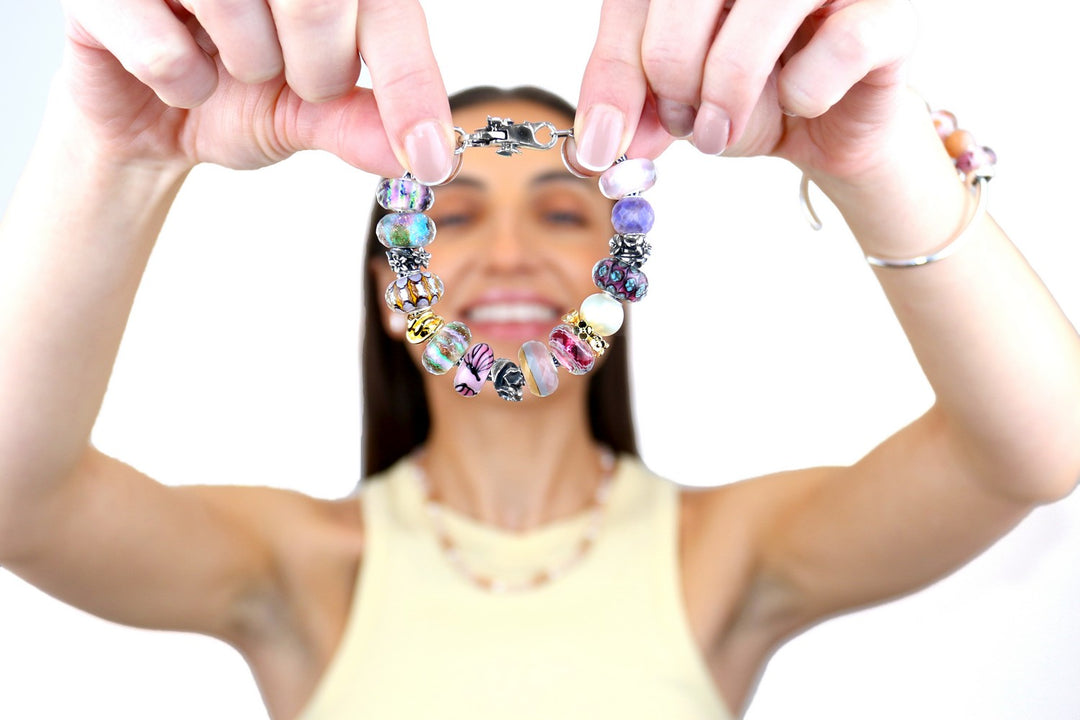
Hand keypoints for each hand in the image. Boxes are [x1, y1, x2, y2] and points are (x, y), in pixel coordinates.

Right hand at [55, 0, 454, 180]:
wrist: (150, 119)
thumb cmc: (236, 95)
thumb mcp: (311, 113)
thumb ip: (363, 122)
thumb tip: (426, 155)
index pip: (386, 5)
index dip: (411, 83)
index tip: (427, 156)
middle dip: (316, 71)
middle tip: (293, 81)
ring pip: (234, 9)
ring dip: (242, 70)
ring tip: (226, 68)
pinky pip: (162, 48)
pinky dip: (179, 83)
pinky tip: (175, 72)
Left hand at [573, 0, 917, 183]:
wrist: (826, 127)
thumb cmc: (749, 94)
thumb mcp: (672, 99)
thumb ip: (630, 101)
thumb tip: (597, 145)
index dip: (615, 68)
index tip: (603, 142)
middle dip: (671, 73)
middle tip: (683, 123)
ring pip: (766, 6)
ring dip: (729, 88)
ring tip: (722, 130)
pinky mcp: (888, 13)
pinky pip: (842, 46)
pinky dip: (807, 93)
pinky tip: (805, 101)